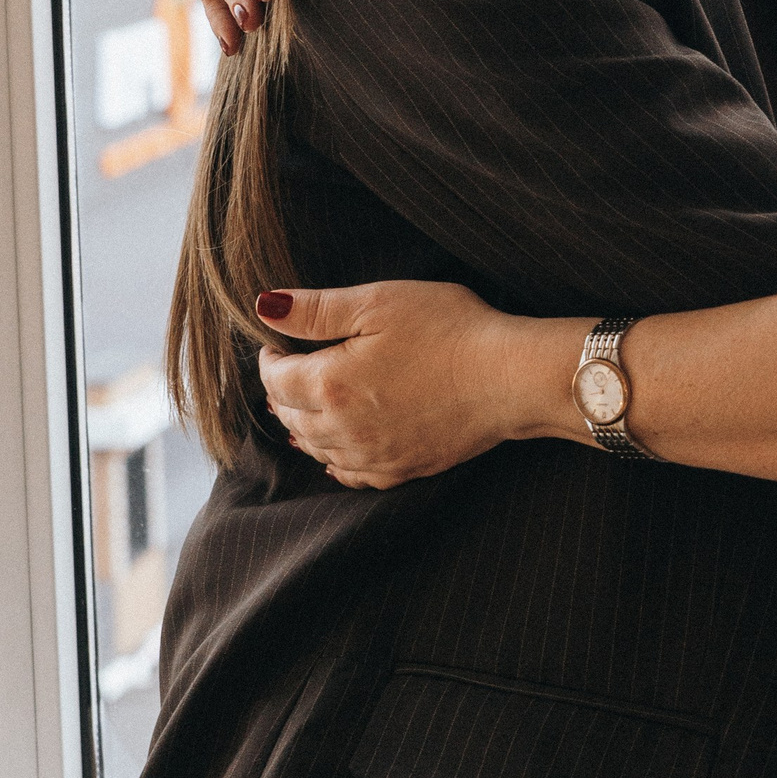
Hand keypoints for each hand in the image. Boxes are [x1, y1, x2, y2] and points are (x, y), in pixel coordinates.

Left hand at [254, 280, 578, 488]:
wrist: (511, 377)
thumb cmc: (450, 330)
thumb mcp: (378, 303)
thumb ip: (316, 309)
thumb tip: (265, 307)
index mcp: (330, 384)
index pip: (275, 378)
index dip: (271, 357)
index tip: (278, 342)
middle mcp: (343, 429)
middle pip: (290, 416)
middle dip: (283, 392)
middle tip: (289, 370)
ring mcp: (373, 455)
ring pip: (316, 448)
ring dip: (304, 426)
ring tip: (305, 406)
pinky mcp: (403, 469)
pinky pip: (352, 474)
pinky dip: (335, 460)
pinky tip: (337, 451)